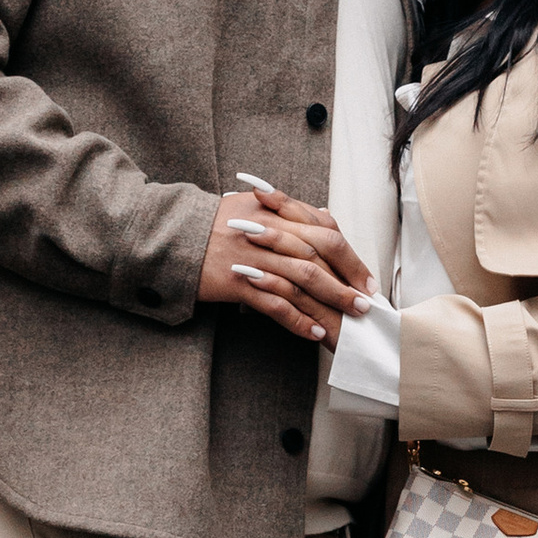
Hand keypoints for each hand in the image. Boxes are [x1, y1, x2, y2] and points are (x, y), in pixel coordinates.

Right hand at [198, 181, 373, 343]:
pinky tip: (315, 332)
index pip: (324, 232)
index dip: (349, 256)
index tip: (365, 278)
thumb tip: (326, 216)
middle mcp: (268, 232)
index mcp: (275, 211)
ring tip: (351, 319)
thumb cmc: (214, 222)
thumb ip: (290, 211)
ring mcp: (254, 258)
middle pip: (319, 256)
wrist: (171, 236)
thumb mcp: (252, 205)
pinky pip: (276, 304)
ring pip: (303, 280)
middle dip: (348, 280)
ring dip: (331, 301)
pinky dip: (299, 319)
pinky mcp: (238, 283)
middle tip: (366, 302)